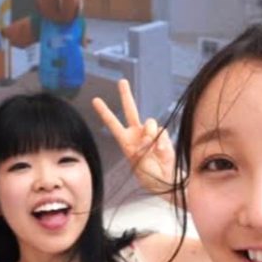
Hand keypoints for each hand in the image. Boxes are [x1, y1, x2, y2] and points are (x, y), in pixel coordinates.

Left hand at [93, 79, 175, 198]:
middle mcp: (137, 133)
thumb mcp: (138, 163)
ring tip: (150, 147)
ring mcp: (151, 133)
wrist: (165, 180)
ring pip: (149, 122)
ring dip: (149, 133)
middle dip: (126, 95)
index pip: (113, 123)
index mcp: (125, 141)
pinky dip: (161, 142)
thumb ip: (142, 147)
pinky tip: (160, 152)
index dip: (104, 111)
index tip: (95, 100)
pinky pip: (161, 131)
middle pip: (130, 110)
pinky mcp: (163, 136)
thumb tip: (149, 135)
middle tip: (121, 81)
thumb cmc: (149, 175)